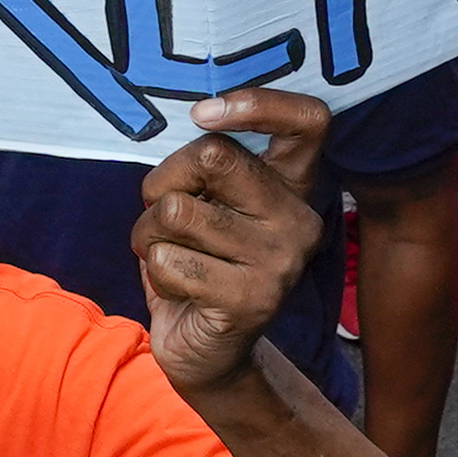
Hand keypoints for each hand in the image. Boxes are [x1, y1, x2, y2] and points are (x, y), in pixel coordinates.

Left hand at [129, 91, 329, 394]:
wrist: (208, 353)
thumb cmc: (197, 263)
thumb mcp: (209, 205)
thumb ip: (210, 167)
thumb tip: (195, 119)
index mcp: (293, 186)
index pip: (308, 120)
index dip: (257, 103)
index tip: (202, 113)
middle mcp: (298, 219)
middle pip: (214, 156)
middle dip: (163, 181)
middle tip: (163, 212)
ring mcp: (280, 261)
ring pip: (177, 211)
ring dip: (149, 235)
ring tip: (169, 256)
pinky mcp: (252, 300)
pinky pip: (168, 261)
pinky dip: (155, 273)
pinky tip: (179, 290)